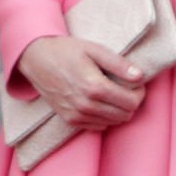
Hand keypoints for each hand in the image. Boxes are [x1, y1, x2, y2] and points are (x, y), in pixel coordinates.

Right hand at [17, 36, 145, 130]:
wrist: (36, 58)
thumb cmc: (65, 50)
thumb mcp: (93, 49)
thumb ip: (118, 64)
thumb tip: (140, 76)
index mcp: (94, 87)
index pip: (131, 102)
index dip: (139, 92)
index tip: (135, 82)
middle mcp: (86, 105)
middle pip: (125, 115)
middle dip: (131, 101)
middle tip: (125, 86)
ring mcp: (77, 115)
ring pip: (113, 123)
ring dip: (118, 110)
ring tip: (112, 92)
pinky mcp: (70, 120)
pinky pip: (98, 127)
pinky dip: (104, 117)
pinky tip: (99, 101)